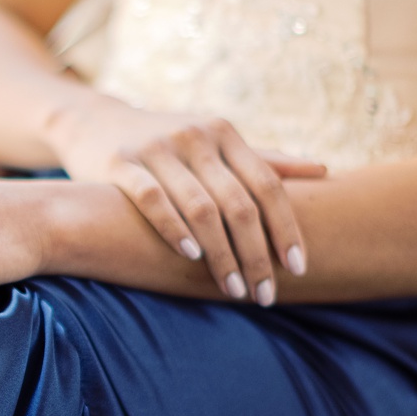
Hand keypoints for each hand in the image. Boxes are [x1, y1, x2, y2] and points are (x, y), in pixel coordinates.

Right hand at [46, 98, 324, 305]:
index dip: (287, 228)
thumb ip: (266, 160)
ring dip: (221, 254)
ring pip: (201, 208)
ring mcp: (158, 148)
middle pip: (239, 204)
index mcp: (225, 133)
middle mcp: (196, 137)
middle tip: (265, 294)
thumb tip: (323, 170)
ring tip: (234, 289)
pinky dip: (174, 230)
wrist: (93, 120)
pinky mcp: (121, 163)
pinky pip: (153, 200)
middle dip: (256, 254)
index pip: (268, 185)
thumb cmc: (170, 142)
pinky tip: (191, 258)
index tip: (299, 268)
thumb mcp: (218, 143)